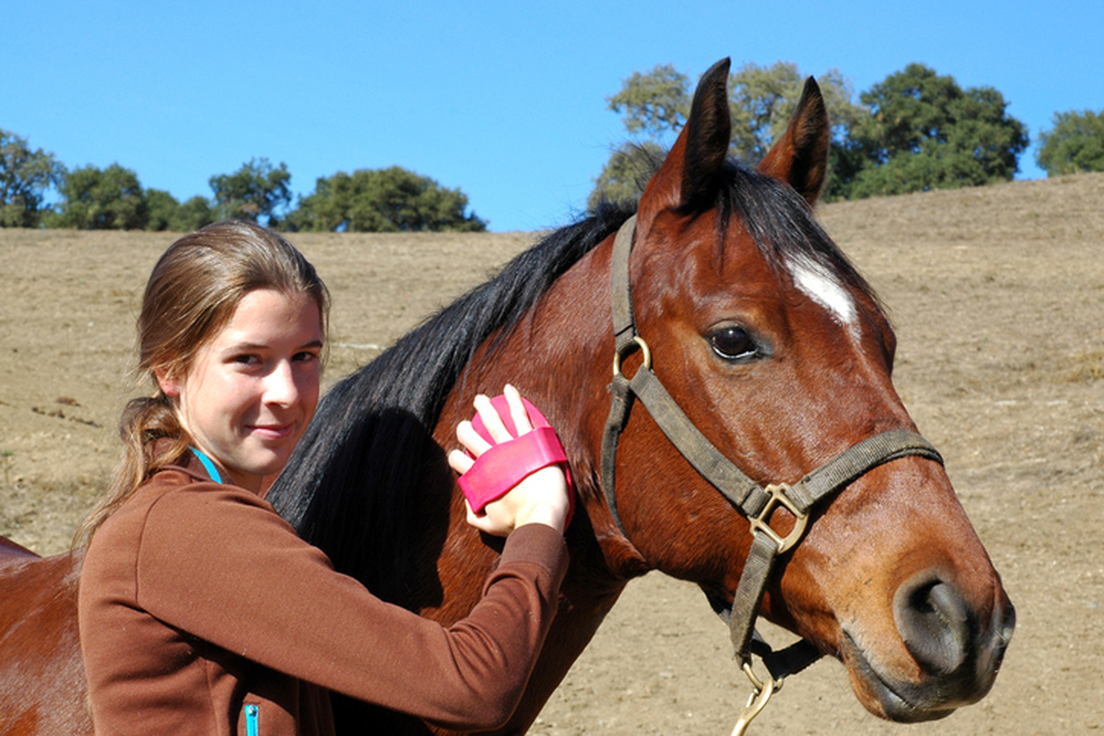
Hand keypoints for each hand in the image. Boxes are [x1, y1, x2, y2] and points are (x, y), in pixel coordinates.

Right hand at [448, 385, 569, 535]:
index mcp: (479, 477)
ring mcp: (510, 447)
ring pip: (492, 420)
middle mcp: (490, 458)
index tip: (460, 457)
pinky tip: (509, 389)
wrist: (541, 515)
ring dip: (483, 406)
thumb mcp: (489, 525)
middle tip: (467, 426)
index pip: (458, 460)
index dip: (456, 457)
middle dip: (465, 428)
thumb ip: (474, 515)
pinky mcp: (529, 440)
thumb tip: (469, 505)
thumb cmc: (517, 522)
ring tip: (480, 399)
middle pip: (470, 435)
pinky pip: (519, 414)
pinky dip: (513, 399)